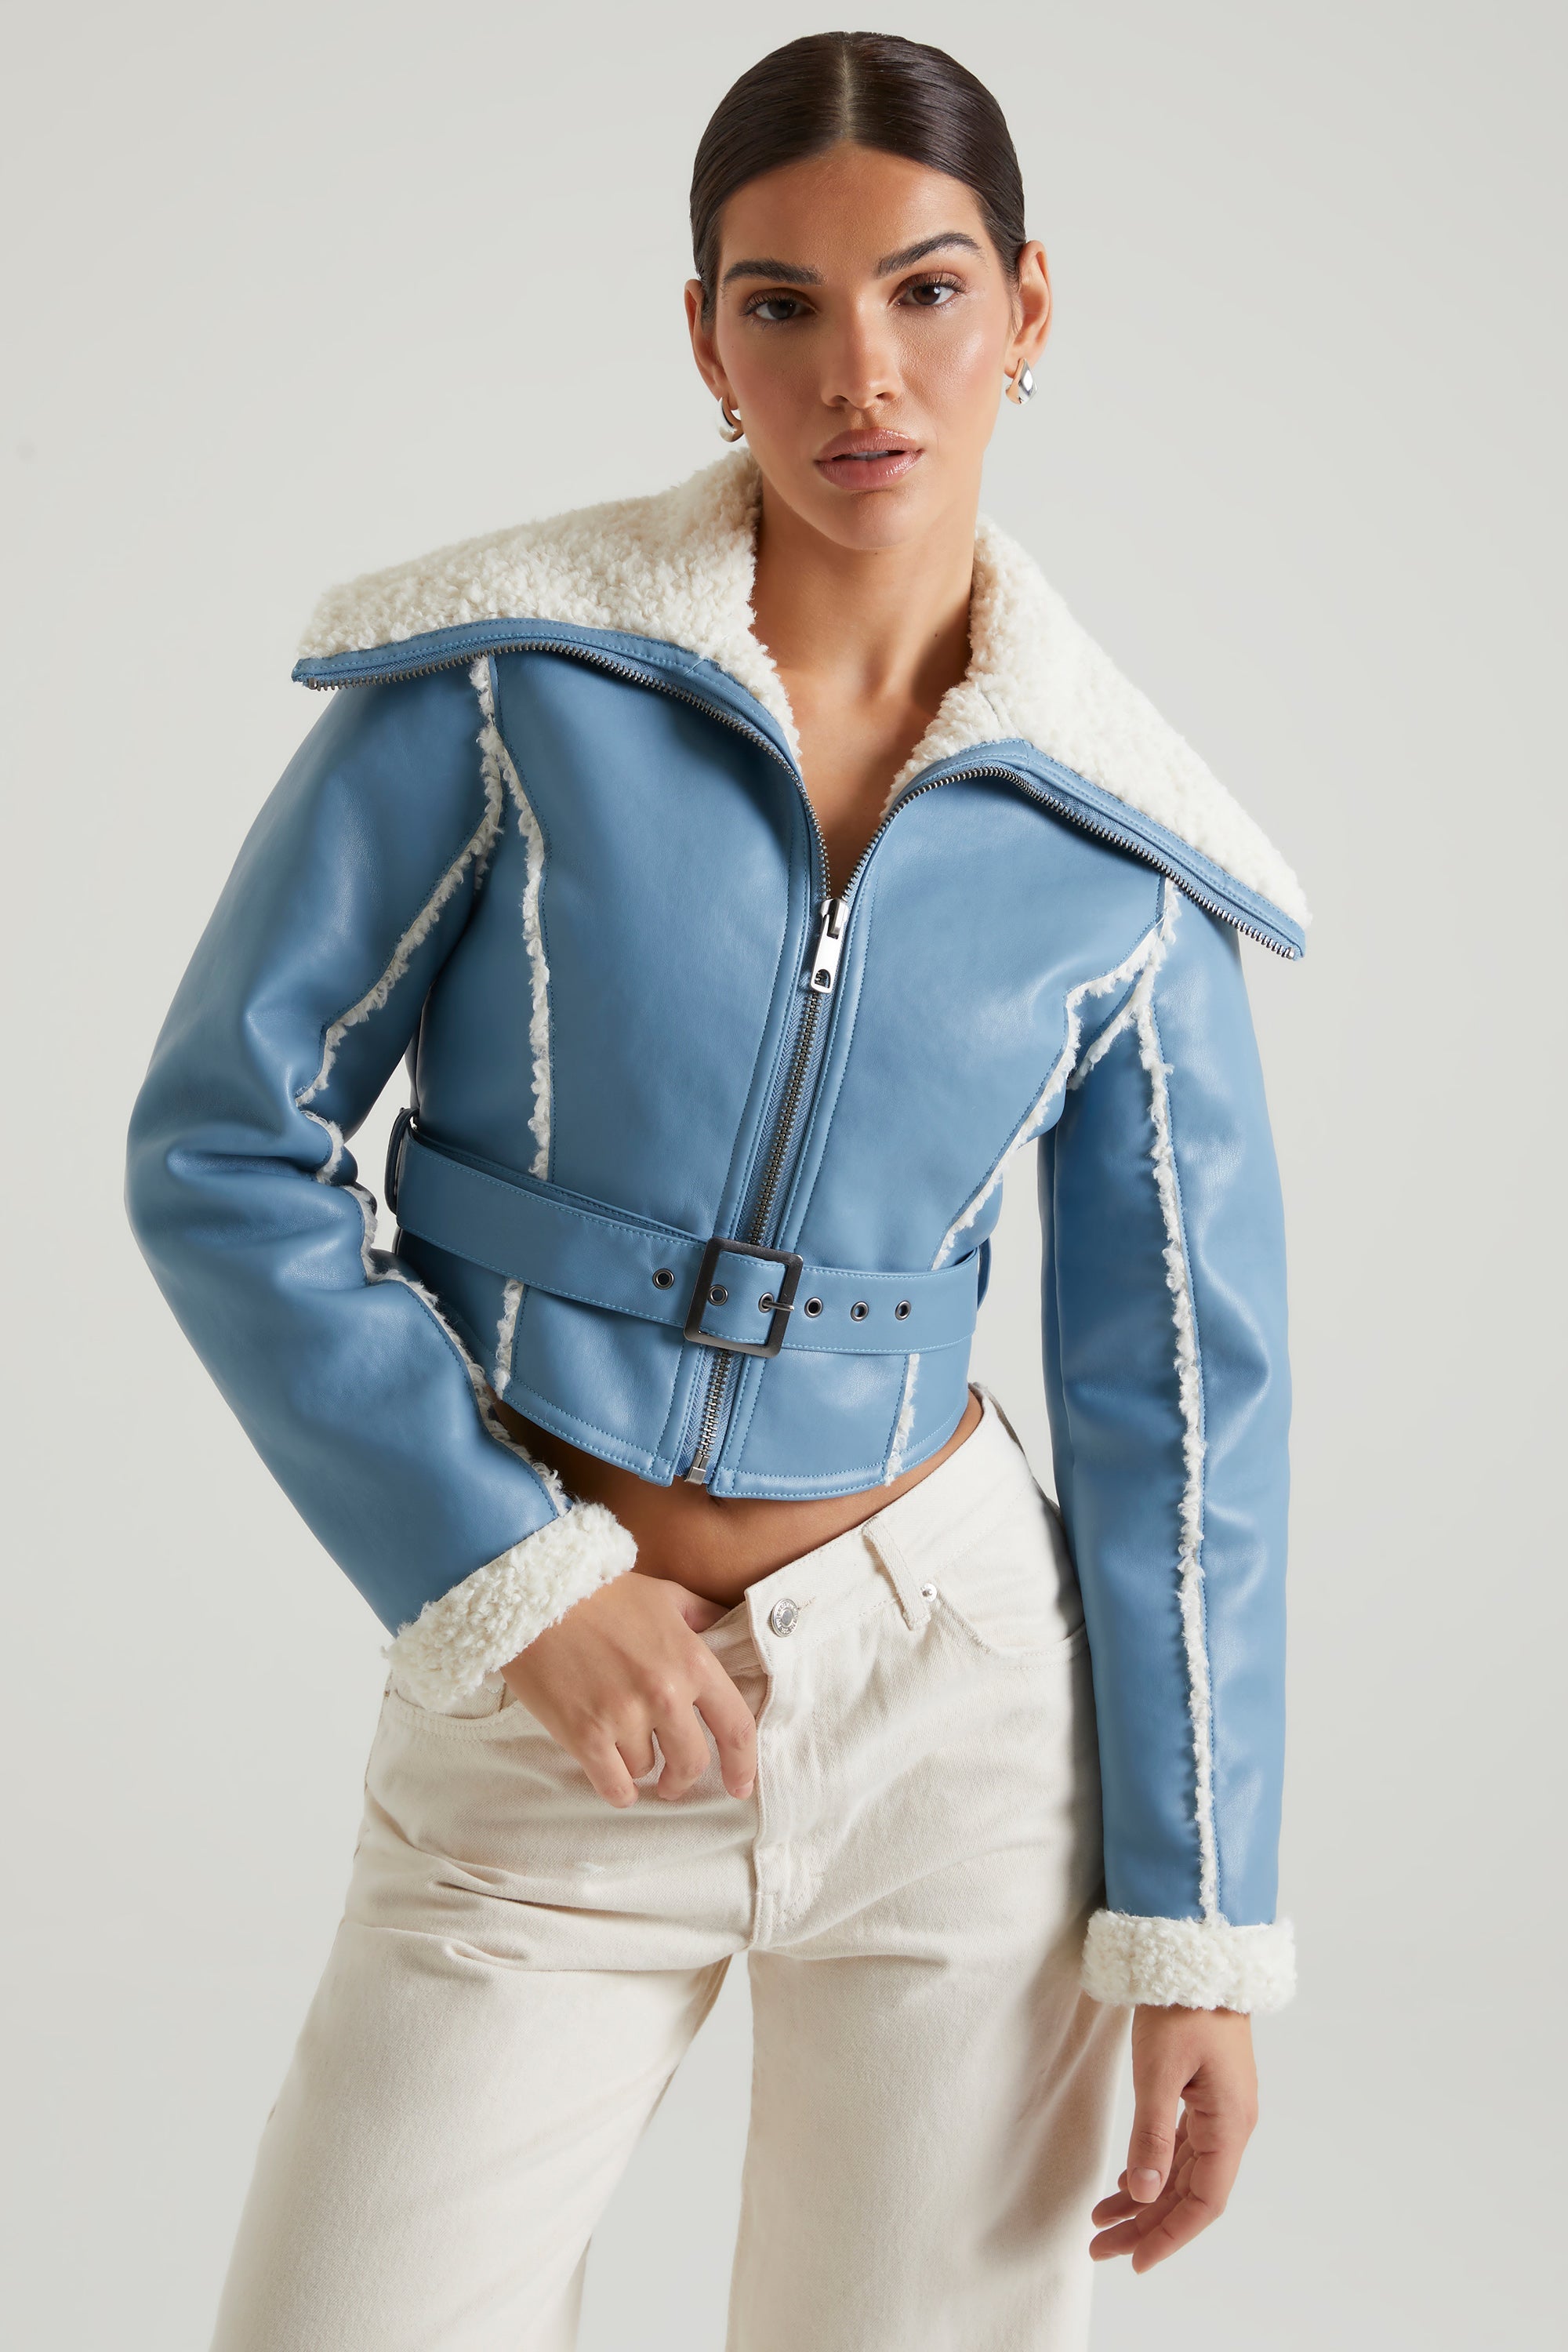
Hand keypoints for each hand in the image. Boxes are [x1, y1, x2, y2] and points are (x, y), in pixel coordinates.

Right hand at [499, 1570, 756, 1809]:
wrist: (537, 1595)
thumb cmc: (602, 1593)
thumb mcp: (665, 1595)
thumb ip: (701, 1616)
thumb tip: (728, 1627)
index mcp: (692, 1660)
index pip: (735, 1727)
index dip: (743, 1765)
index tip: (739, 1785)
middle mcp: (665, 1693)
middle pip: (692, 1761)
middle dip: (682, 1777)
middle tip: (672, 1780)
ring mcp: (624, 1716)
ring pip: (646, 1769)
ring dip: (638, 1765)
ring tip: (622, 1744)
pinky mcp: (585, 1735)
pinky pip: (614, 1786)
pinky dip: (617, 1789)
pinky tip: (613, 1779)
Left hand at [1089, 2003, 1257, 2271]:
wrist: (1197, 1952)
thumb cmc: (1182, 2007)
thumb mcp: (1158, 2071)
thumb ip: (1151, 2135)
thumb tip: (1145, 2191)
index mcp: (1229, 2125)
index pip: (1203, 2202)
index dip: (1170, 2236)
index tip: (1135, 2260)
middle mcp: (1231, 2124)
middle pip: (1190, 2193)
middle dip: (1147, 2224)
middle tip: (1102, 2247)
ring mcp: (1220, 2109)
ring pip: (1183, 2172)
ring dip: (1146, 2199)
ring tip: (1102, 2220)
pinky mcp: (1205, 2094)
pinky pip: (1181, 2147)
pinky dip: (1153, 2168)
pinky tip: (1127, 2181)